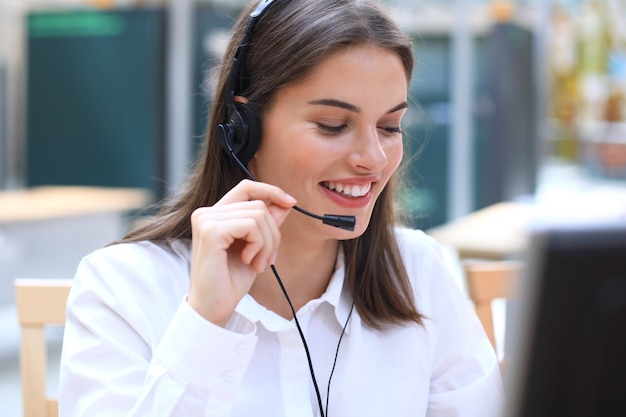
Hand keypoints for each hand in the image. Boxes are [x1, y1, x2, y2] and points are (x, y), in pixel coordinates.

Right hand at [187, 179, 296, 325]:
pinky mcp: (210, 231)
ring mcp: (206, 220)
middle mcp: (206, 213)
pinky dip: (258, 245)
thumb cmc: (230, 281)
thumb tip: (284, 203)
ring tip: (257, 263)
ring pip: (259, 214)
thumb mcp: (256, 247)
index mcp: (215, 215)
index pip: (246, 187)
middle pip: (259, 205)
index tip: (290, 202)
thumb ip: (266, 224)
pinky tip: (248, 261)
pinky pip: (251, 225)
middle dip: (273, 233)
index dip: (271, 191)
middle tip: (268, 259)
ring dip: (267, 243)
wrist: (214, 308)